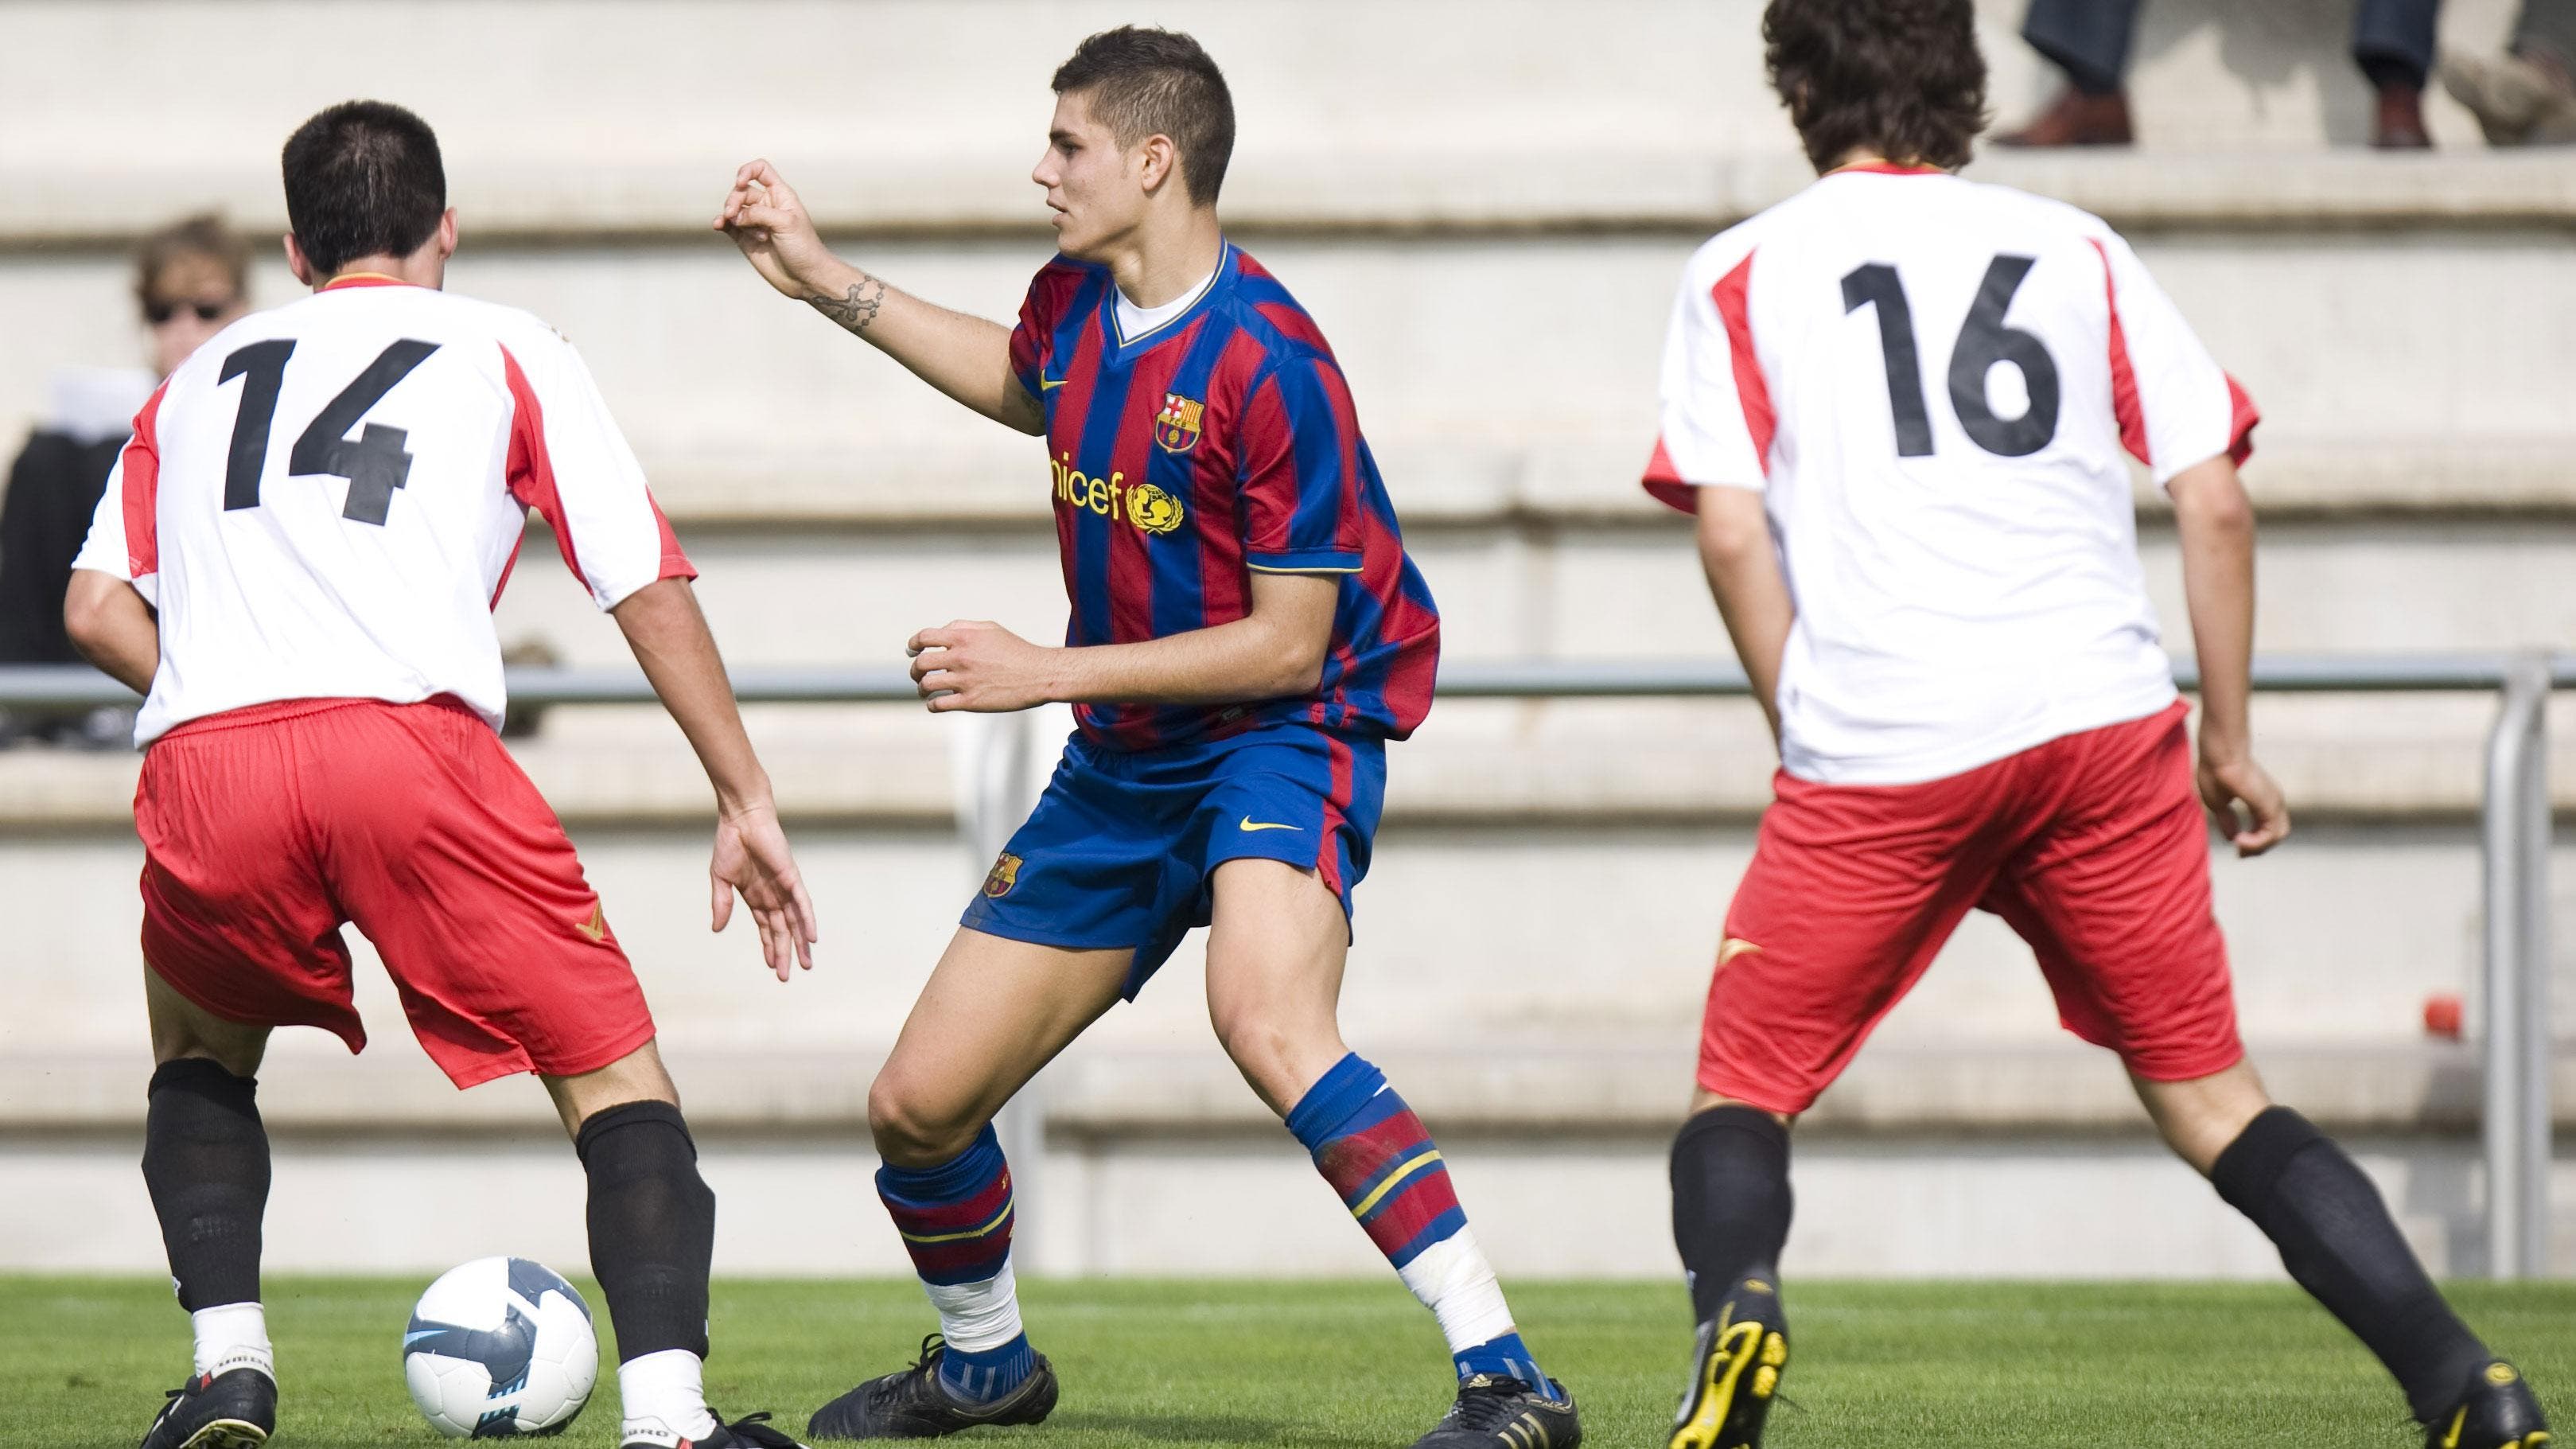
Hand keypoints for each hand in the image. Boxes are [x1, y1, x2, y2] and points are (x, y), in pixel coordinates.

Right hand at [707, 798, 819, 979]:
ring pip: (795, 922)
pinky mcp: (791, 877)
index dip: (769, 947)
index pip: (766, 928)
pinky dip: (807, 920)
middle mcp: (773, 895)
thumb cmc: (730, 843)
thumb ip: (721, 904)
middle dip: (784, 953)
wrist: (741, 818)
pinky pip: (802, 903)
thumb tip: (717, 929)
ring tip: (806, 964)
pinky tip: (812, 938)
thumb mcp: (721, 879)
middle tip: (787, 977)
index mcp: (756, 897)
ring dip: (800, 943)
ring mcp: (783, 887)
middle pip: (781, 930)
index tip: (773, 967)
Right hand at [714, 159, 838, 299]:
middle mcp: (767, 205)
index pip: (760, 170)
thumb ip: (759, 212)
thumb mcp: (786, 223)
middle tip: (734, 215)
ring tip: (742, 228)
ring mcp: (755, 222)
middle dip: (734, 200)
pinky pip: (728, 225)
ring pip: (733, 208)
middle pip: (741, 191)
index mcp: (780, 195)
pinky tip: (718, 225)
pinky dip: (721, 223)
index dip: (747, 171)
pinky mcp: (746, 239)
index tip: (740, 182)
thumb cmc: (804, 248)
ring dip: (732, 215)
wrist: (805, 278)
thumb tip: (734, 215)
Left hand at [908, 620, 1057, 712]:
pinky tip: (936, 703)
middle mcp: (961, 657)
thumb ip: (964, 627)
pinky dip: (932, 705)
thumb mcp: (990, 629)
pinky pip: (938, 704)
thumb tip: (942, 632)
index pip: (924, 638)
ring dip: (921, 688)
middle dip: (915, 669)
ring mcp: (965, 681)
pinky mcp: (971, 701)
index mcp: (963, 637)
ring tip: (925, 690)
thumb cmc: (1016, 650)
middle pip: (920, 663)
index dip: (913, 644)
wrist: (1039, 674)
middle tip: (918, 674)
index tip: (912, 650)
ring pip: (926, 685)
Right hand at [2197, 747, 2289, 857]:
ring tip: (2239, 845)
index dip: (2253, 841)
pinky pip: (2271, 834)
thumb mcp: (2218, 803)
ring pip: (2277, 836)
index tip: (2236, 846)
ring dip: (2258, 847)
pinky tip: (2240, 840)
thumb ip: (2227, 821)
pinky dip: (2257, 842)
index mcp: (2262, 799)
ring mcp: (2274, 802)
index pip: (2267, 827)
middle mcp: (2273, 801)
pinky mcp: (2270, 805)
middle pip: (2276, 834)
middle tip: (2239, 853)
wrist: (2219, 755)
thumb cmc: (2215, 772)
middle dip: (2258, 848)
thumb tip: (2232, 838)